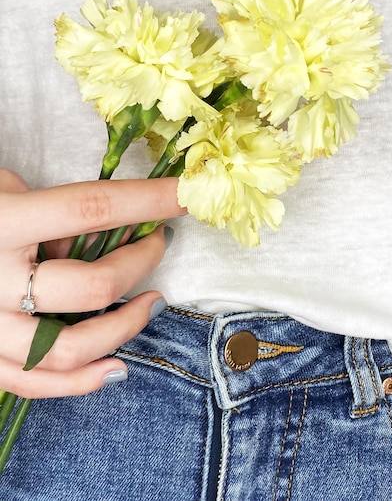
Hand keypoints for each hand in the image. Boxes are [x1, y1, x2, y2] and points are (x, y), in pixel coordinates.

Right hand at [0, 169, 184, 398]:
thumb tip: (106, 235)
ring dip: (125, 326)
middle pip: (90, 285)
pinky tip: (116, 366)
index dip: (148, 200)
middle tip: (158, 244)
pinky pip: (37, 383)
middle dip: (140, 263)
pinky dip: (84, 381)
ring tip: (152, 303)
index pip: (92, 208)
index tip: (188, 194)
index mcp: (0, 224)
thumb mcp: (0, 192)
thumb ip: (50, 212)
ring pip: (69, 346)